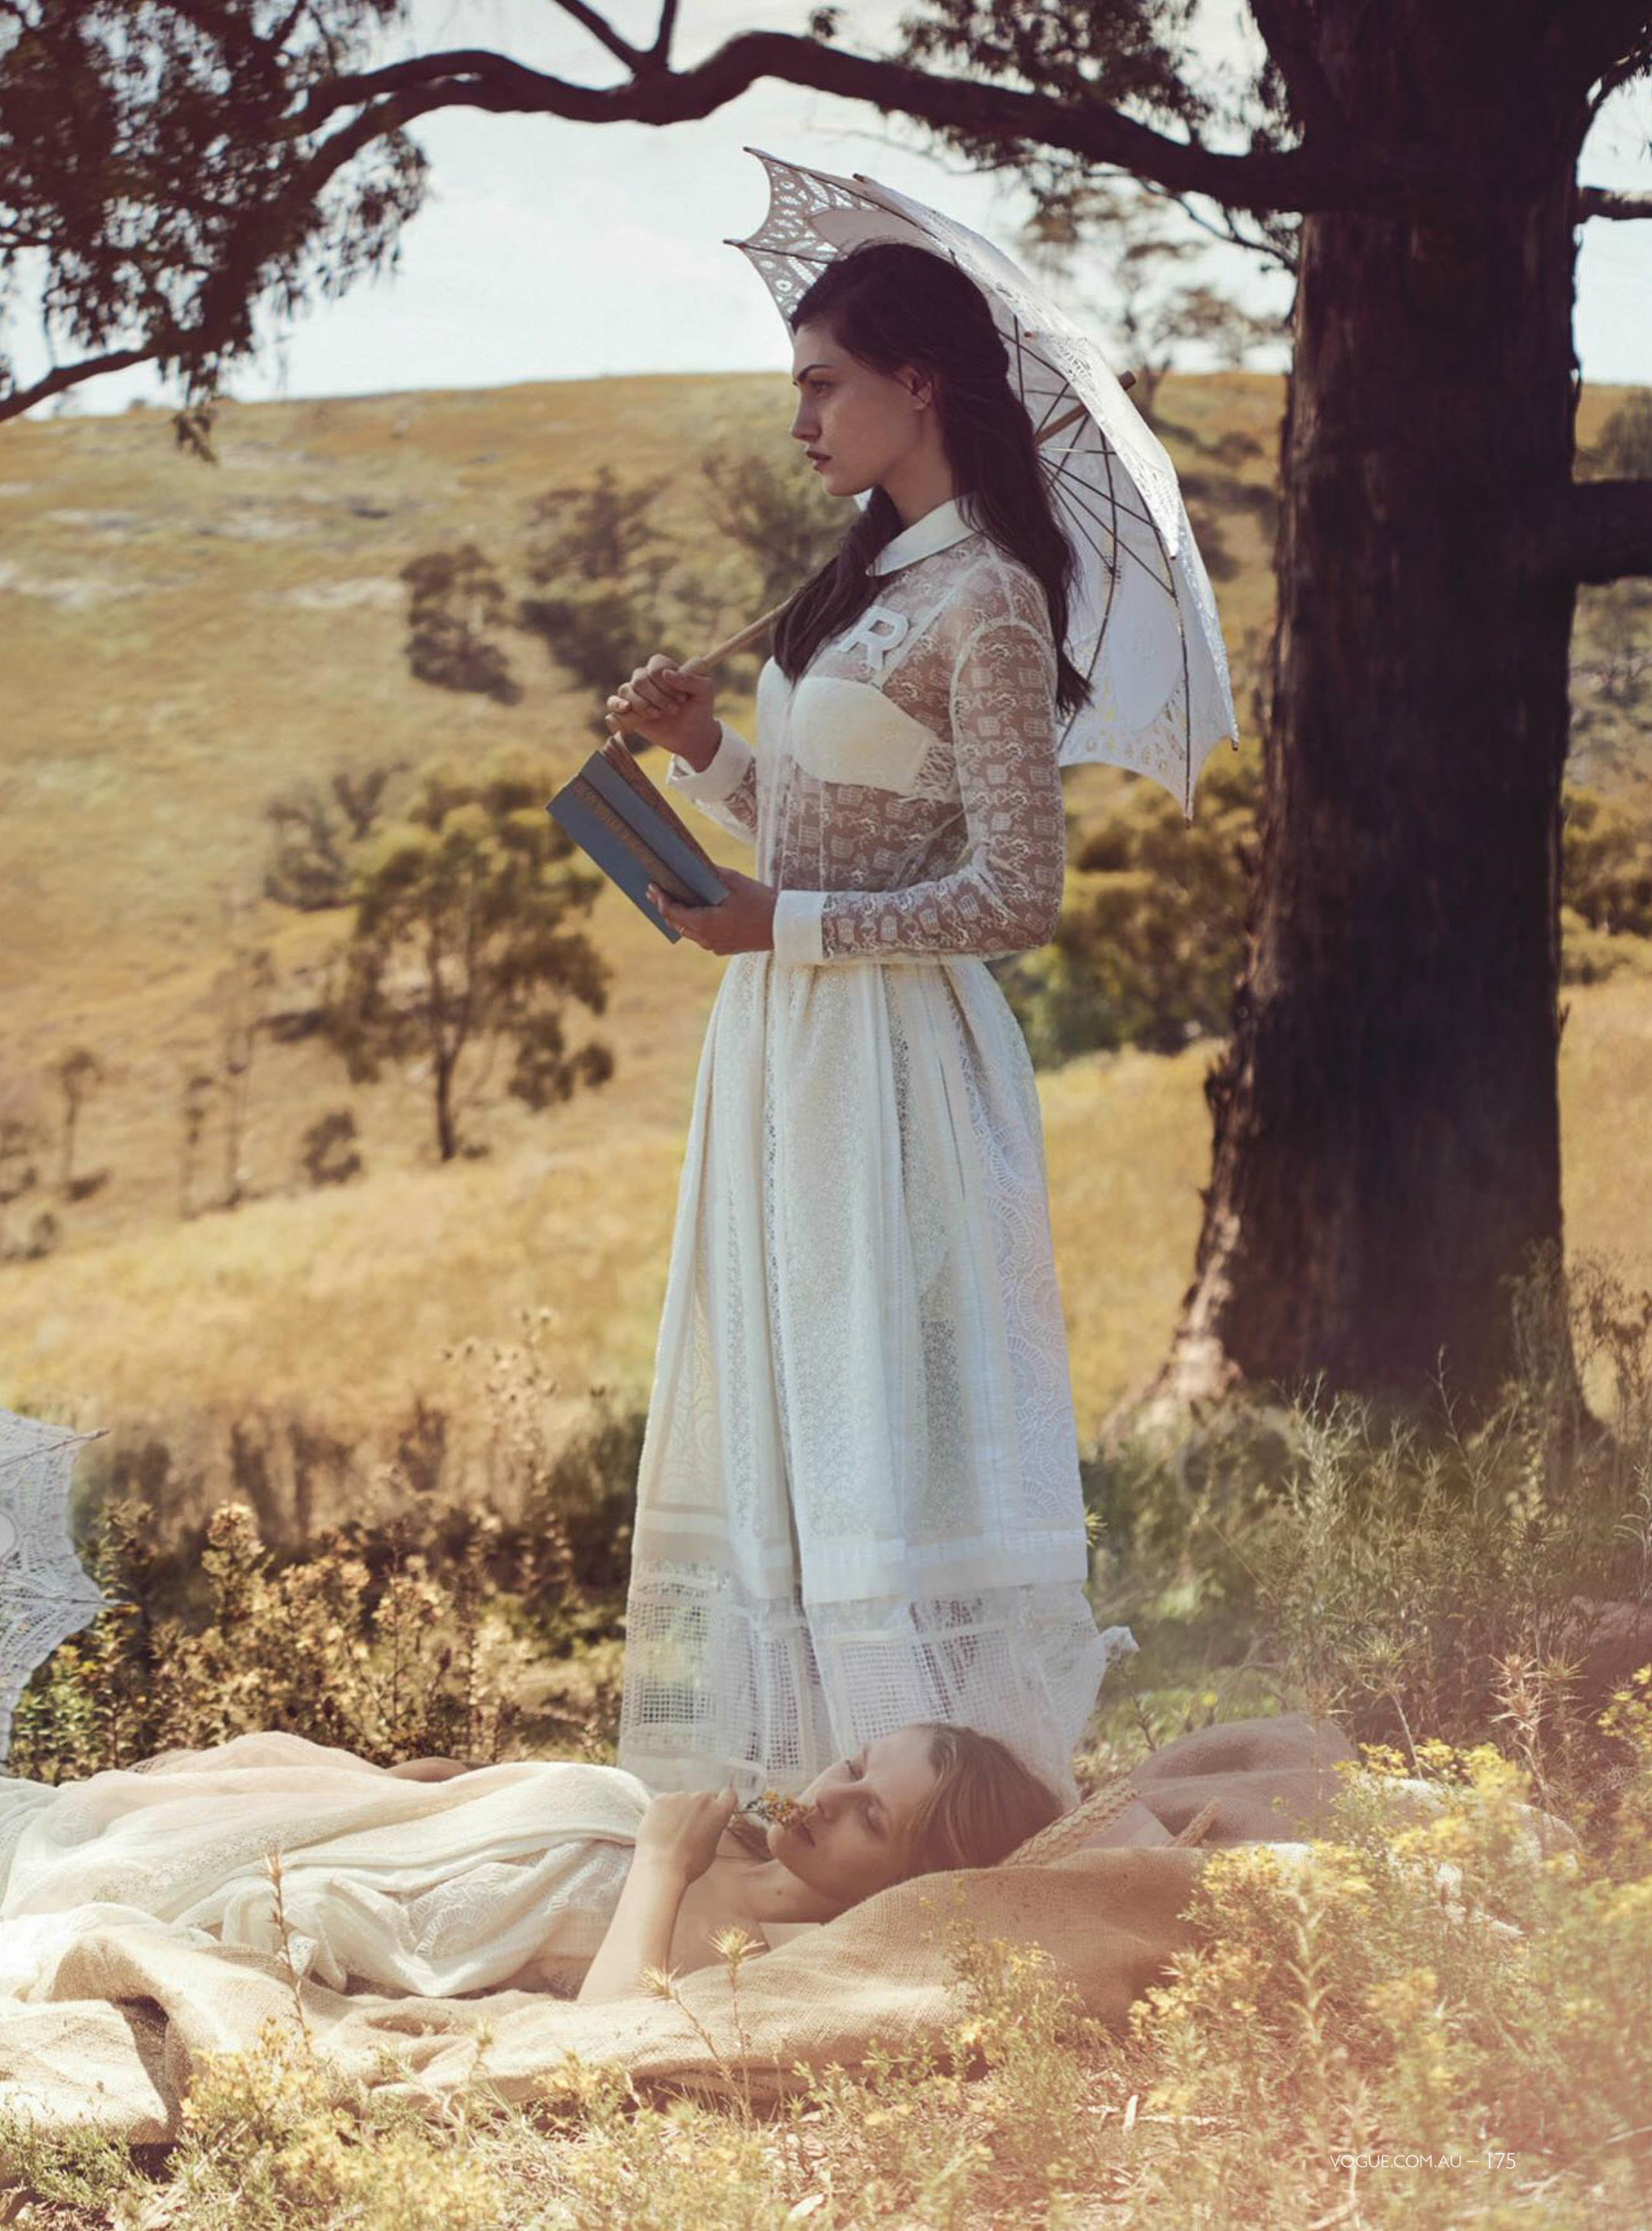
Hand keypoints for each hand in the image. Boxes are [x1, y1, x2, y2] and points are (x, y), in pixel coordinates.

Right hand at [606, 653, 717, 764]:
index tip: (682, 698)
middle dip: (658, 697)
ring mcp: (636, 693)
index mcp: (663, 668)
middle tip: (674, 711)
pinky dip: (617, 705)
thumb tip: (666, 674)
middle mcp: (647, 677)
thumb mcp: (705, 692)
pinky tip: (627, 709)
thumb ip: (690, 679)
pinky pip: (612, 702)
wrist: (691, 734)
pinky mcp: (628, 710)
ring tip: (658, 716)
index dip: (666, 682)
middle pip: (640, 679)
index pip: (656, 666)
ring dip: (643, 705)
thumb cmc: (699, 709)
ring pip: (626, 690)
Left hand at [634, 1786, 739, 1884]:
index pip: (728, 1795)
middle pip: (704, 1797)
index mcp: (718, 1811)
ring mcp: (680, 1796)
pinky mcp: (661, 1799)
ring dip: (680, 1810)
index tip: (716, 1809)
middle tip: (690, 1827)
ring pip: (683, 1799)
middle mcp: (701, 1798)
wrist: (661, 1867)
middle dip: (699, 1809)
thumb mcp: (712, 1849)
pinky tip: (661, 1829)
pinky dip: (664, 1811)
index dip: (722, 1803)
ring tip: (672, 1832)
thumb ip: (713, 1829)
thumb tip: (707, 1825)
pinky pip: (666, 1801)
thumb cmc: (688, 1864)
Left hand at [648, 867, 777, 954]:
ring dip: (678, 916)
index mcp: (705, 924)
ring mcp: (715, 947)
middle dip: (664, 907)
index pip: (672, 912)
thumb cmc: (760, 901)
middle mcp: (706, 940)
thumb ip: (709, 873)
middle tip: (653, 891)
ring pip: (688, 931)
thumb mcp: (733, 881)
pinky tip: (693, 911)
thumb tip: (690, 864)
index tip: (651, 886)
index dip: (659, 899)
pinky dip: (694, 923)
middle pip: (676, 923)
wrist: (785, 926)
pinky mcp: (724, 948)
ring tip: (670, 900)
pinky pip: (702, 936)